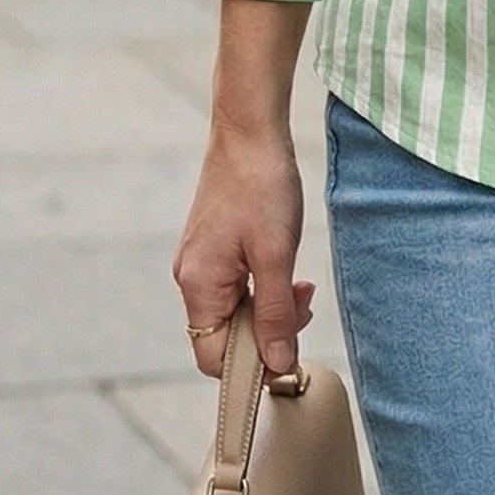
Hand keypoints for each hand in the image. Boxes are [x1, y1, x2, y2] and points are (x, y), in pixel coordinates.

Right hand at [173, 120, 317, 381]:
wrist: (250, 129)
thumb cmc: (261, 185)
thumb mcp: (276, 254)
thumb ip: (276, 314)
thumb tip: (278, 365)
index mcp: (198, 286)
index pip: (214, 358)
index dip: (253, 365)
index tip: (290, 350)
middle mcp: (191, 278)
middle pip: (225, 336)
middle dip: (268, 330)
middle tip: (303, 303)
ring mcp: (201, 261)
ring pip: (234, 309)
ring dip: (270, 306)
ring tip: (300, 283)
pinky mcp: (214, 246)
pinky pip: (236, 285)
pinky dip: (263, 284)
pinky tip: (285, 265)